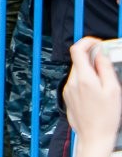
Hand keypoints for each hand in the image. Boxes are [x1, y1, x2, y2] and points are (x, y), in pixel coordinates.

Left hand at [64, 37, 121, 154]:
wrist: (94, 137)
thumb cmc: (106, 116)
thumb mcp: (113, 90)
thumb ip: (105, 68)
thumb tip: (100, 53)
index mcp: (83, 78)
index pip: (77, 49)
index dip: (86, 42)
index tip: (97, 44)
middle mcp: (72, 81)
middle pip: (78, 61)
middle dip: (91, 60)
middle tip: (106, 68)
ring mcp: (68, 89)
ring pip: (78, 72)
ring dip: (89, 73)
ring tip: (103, 87)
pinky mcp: (67, 96)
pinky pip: (75, 83)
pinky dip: (85, 82)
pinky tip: (95, 95)